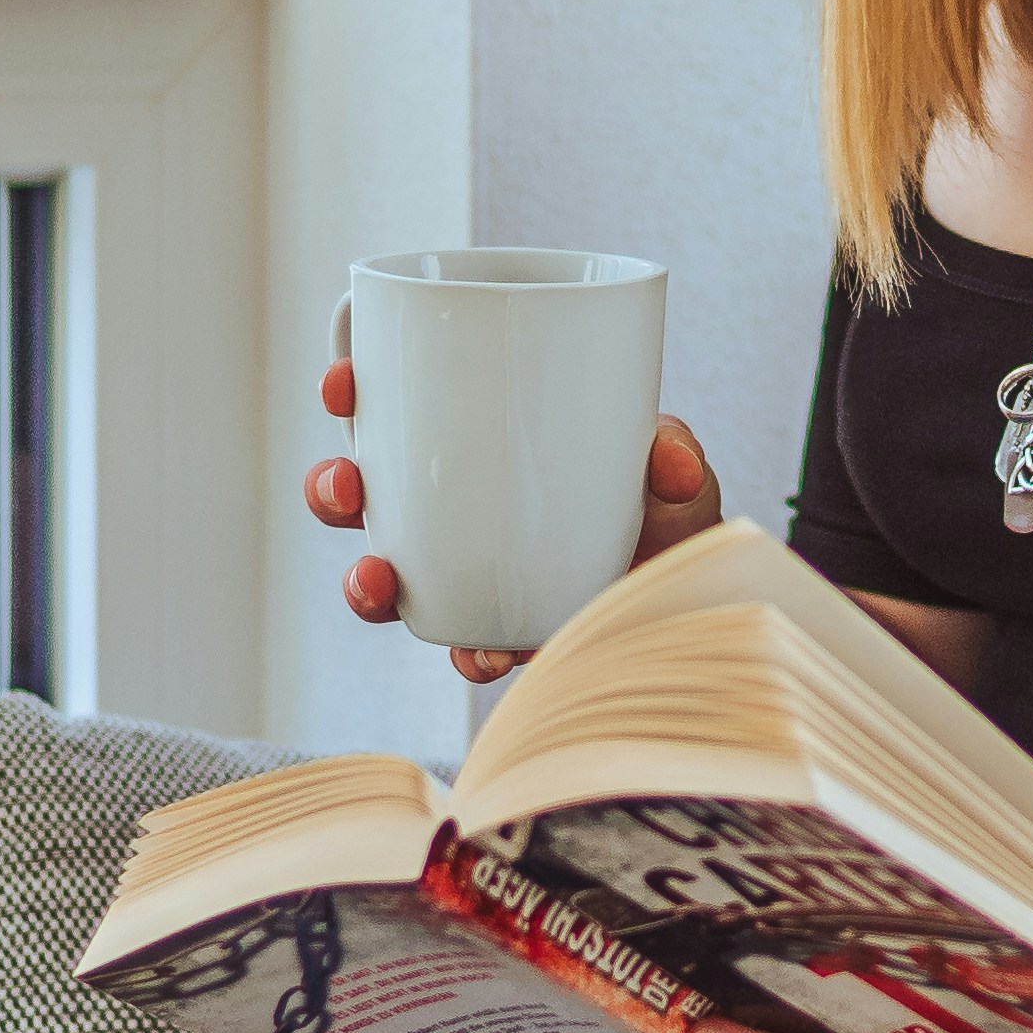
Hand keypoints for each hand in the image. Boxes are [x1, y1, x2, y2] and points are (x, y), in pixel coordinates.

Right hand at [305, 326, 720, 683]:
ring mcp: (467, 579)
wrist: (701, 597)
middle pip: (364, 496)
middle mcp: (453, 514)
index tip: (342, 380)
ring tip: (378, 579)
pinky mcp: (500, 637)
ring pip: (386, 578)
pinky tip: (480, 652)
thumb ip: (674, 456)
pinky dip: (463, 652)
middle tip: (348, 488)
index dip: (350, 393)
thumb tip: (667, 459)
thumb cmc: (669, 517)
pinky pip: (460, 647)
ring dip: (363, 582)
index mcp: (472, 448)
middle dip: (332, 491)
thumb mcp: (674, 474)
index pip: (394, 410)